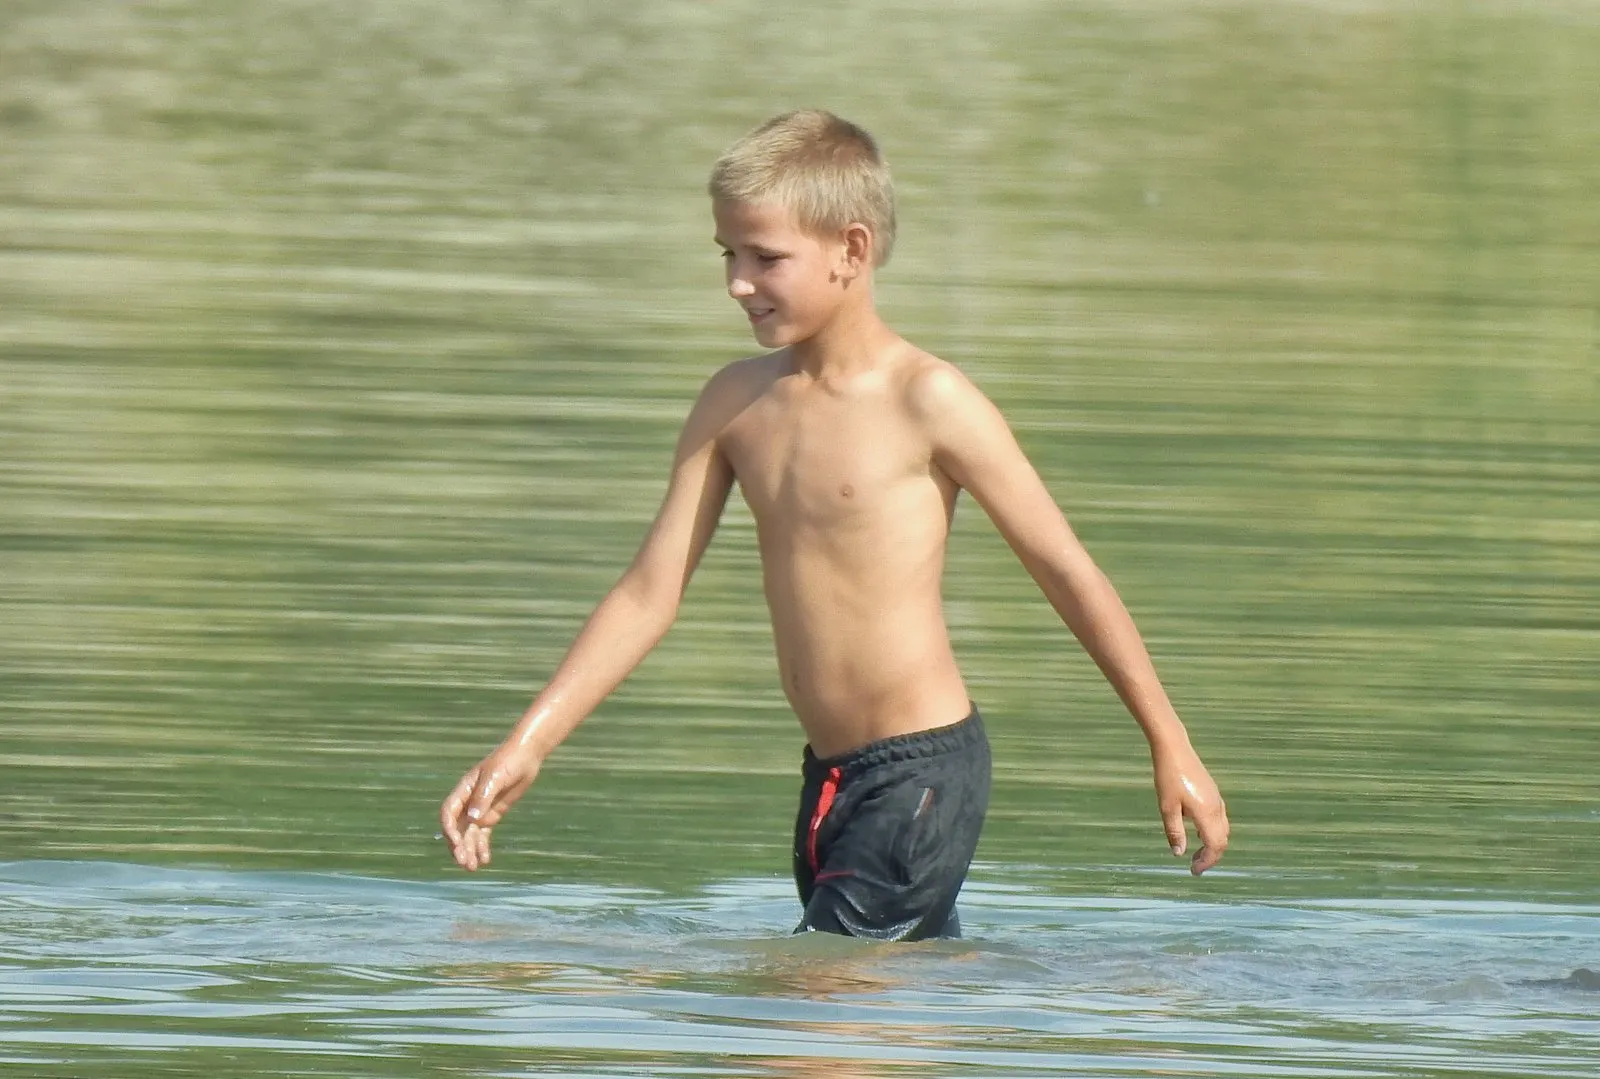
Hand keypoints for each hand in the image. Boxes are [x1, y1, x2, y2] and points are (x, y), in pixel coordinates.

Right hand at [439, 746, 540, 870]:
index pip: (449, 813)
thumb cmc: (509, 761)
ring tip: (472, 868)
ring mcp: (480, 809)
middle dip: (458, 846)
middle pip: (457, 828)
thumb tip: (472, 819)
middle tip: (464, 863)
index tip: (457, 843)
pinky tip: (485, 860)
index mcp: (463, 789)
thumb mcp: (496, 777)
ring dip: (469, 851)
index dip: (449, 829)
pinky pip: (483, 834)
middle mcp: (468, 802)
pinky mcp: (492, 814)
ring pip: (469, 835)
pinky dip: (482, 847)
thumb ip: (483, 797)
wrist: (526, 756)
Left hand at [1153, 743, 1228, 875]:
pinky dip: (1213, 832)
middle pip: (1222, 840)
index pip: (1215, 846)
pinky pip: (1220, 819)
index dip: (1207, 862)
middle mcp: (1217, 808)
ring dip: (1213, 844)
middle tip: (1195, 866)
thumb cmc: (1168, 777)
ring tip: (1197, 853)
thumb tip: (1179, 854)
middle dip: (1211, 856)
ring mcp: (1217, 799)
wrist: (1175, 750)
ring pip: (1223, 830)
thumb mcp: (1167, 807)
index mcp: (1207, 814)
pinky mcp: (1213, 793)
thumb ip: (1175, 832)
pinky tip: (1199, 833)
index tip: (1194, 871)